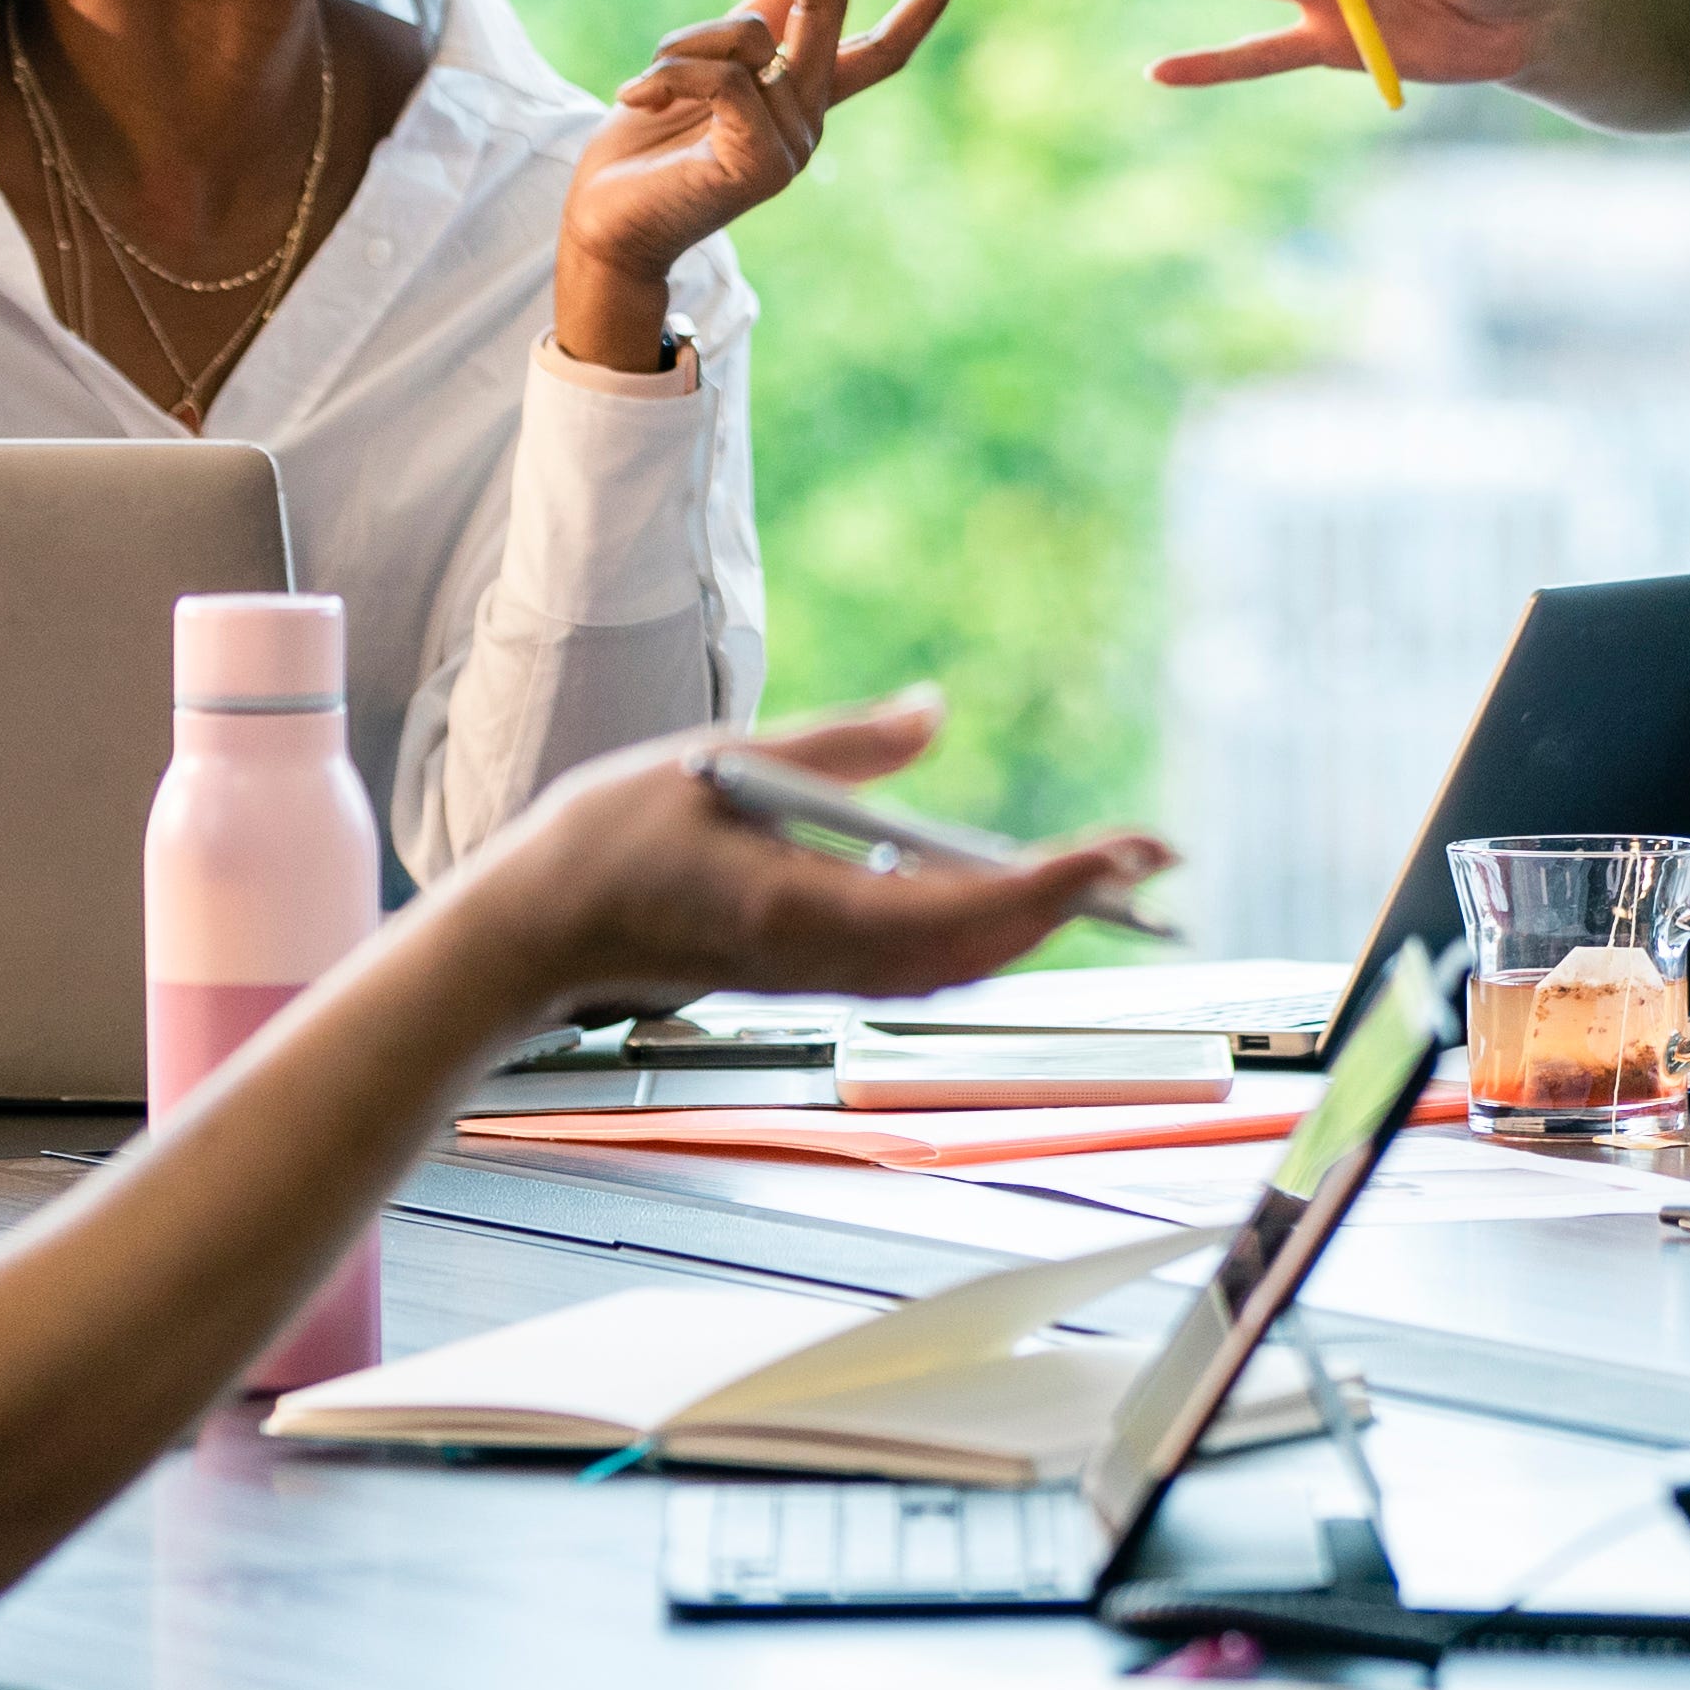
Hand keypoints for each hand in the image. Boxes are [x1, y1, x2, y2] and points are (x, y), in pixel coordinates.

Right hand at [462, 696, 1171, 1015]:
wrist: (532, 931)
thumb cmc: (610, 838)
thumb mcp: (726, 760)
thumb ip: (840, 745)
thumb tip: (938, 710)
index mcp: (797, 910)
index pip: (955, 910)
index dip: (1050, 885)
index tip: (1120, 853)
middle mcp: (819, 961)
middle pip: (976, 949)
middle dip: (1071, 901)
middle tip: (1156, 854)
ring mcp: (816, 978)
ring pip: (957, 966)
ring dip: (1038, 921)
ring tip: (1112, 873)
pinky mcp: (808, 975)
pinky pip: (921, 967)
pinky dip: (984, 934)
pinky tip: (1019, 894)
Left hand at [559, 0, 962, 360]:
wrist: (607, 227)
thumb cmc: (647, 148)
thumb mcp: (699, 69)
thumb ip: (749, 29)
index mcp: (806, 96)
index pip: (883, 46)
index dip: (925, 2)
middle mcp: (812, 117)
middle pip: (830, 2)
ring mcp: (794, 143)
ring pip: (750, 35)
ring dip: (679, 45)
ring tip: (643, 89)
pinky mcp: (762, 163)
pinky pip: (725, 79)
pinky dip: (667, 75)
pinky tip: (635, 100)